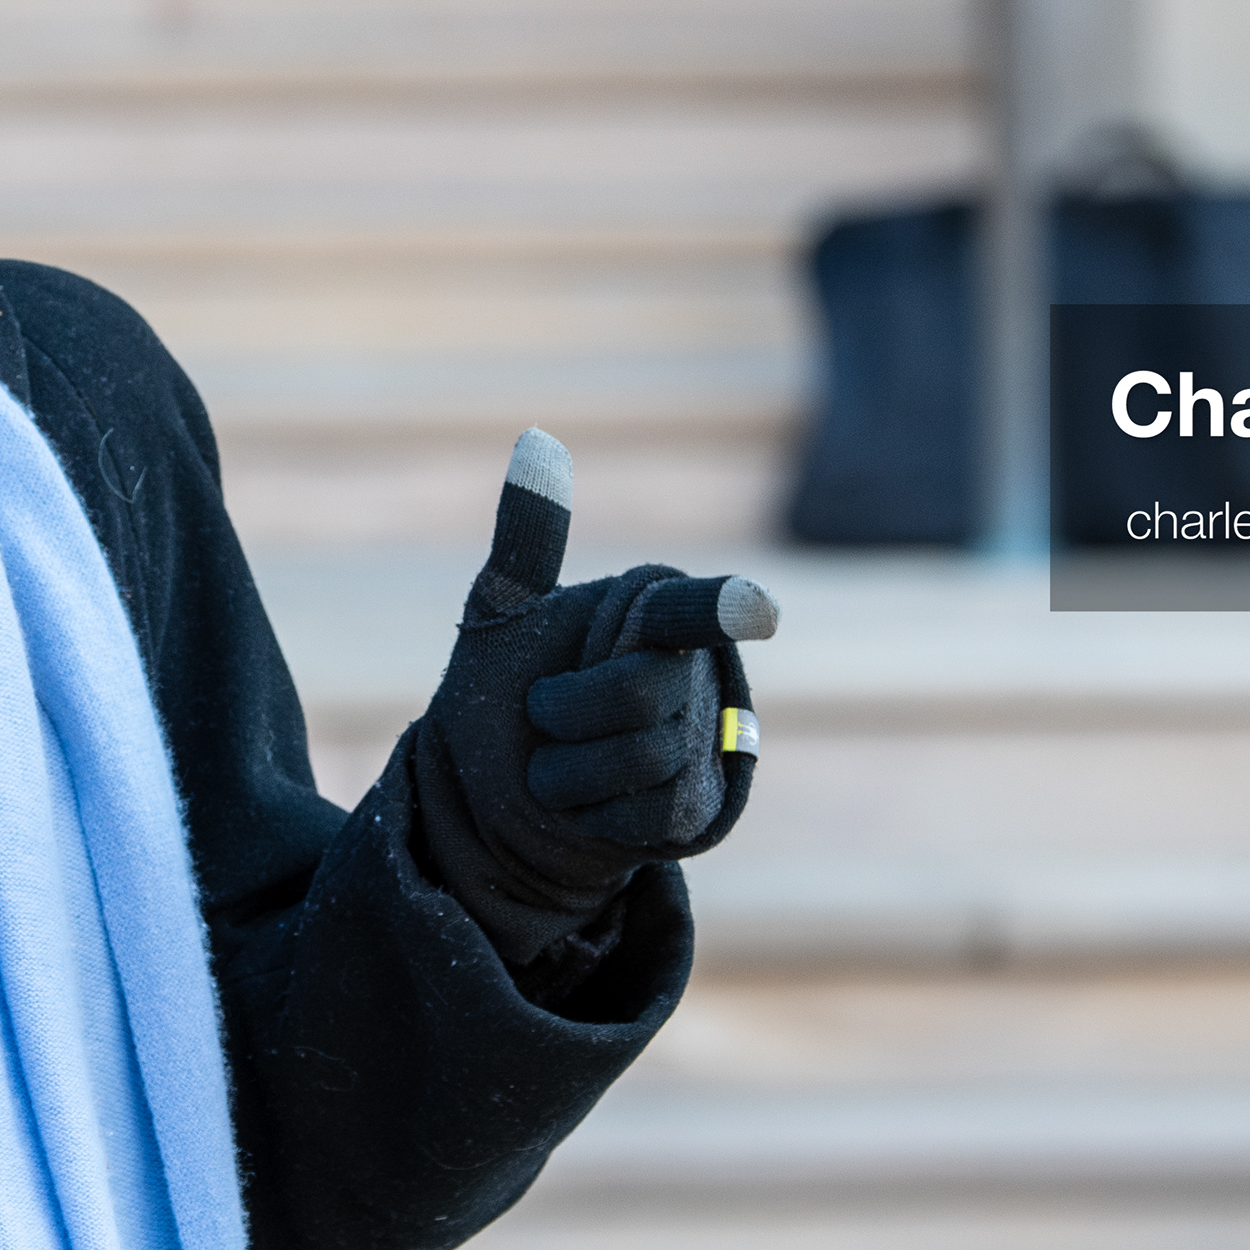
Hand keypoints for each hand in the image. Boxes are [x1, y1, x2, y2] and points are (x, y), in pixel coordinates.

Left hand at [403, 428, 774, 965]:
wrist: (495, 797)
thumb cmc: (508, 692)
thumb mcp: (504, 618)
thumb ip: (529, 536)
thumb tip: (538, 436)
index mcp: (652, 612)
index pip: (692, 610)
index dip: (722, 608)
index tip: (753, 609)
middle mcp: (691, 670)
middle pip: (640, 694)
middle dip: (566, 711)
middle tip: (545, 714)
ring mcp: (698, 742)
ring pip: (641, 759)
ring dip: (568, 770)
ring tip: (560, 765)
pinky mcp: (691, 809)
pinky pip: (645, 812)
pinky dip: (593, 813)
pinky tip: (588, 805)